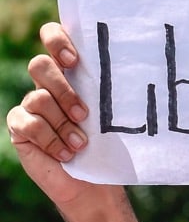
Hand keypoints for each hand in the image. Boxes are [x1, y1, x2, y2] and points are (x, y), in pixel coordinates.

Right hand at [5, 22, 101, 208]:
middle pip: (39, 65)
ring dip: (64, 124)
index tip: (74, 61)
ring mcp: (30, 105)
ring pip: (38, 98)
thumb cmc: (107, 148)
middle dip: (62, 88)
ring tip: (81, 144)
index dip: (57, 40)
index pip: (53, 37)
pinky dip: (51, 140)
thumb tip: (134, 77)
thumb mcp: (112, 119)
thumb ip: (108, 94)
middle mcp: (47, 85)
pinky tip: (66, 154)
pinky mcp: (20, 127)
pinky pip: (28, 123)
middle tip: (84, 113)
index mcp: (70, 74)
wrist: (95, 184)